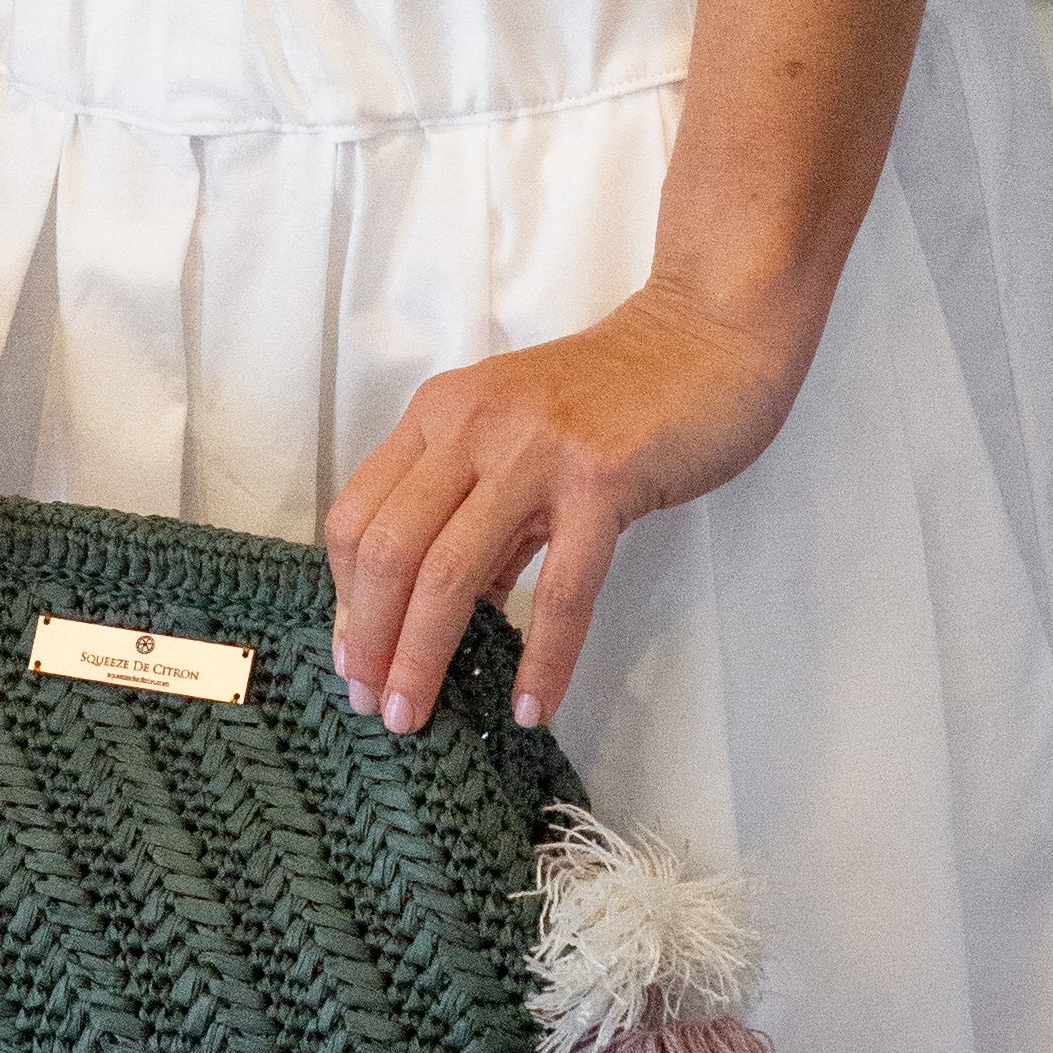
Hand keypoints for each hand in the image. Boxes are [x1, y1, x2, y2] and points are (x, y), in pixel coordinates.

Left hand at [323, 281, 805, 738]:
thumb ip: (479, 517)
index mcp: (439, 414)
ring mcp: (534, 450)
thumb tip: (447, 616)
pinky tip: (533, 705)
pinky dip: (543, 658)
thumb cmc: (614, 398)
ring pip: (451, 571)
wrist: (706, 334)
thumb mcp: (518, 441)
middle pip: (389, 549)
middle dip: (371, 640)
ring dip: (424, 657)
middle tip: (376, 706)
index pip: (358, 515)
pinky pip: (560, 589)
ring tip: (419, 718)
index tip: (355, 658)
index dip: (346, 597)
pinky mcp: (602, 479)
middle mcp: (471, 425)